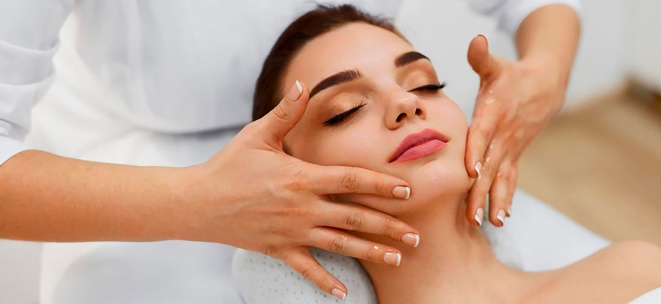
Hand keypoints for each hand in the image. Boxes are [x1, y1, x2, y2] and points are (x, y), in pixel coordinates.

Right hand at [181, 81, 418, 298]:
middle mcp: (303, 207)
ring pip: (340, 245)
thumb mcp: (258, 135)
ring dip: (371, 252)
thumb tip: (304, 84)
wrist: (198, 202)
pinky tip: (344, 294)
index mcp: (302, 177)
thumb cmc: (230, 166)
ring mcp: (292, 232)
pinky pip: (307, 270)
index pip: (352, 180)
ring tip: (398, 257)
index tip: (407, 190)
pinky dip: (325, 282)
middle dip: (389, 226)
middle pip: (355, 218)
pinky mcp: (279, 250)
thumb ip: (286, 112)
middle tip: (416, 235)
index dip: (382, 185)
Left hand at [464, 35, 566, 226]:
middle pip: (490, 166)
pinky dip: (506, 198)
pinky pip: (510, 180)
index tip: (472, 171)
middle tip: (472, 215)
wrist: (543, 87)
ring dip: (494, 201)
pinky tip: (500, 219)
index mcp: (494, 114)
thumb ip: (481, 57)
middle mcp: (502, 136)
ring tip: (490, 223)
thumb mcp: (495, 64)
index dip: (477, 151)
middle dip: (480, 191)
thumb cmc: (510, 76)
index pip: (483, 135)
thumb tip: (476, 41)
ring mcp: (510, 149)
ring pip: (502, 179)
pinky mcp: (514, 156)